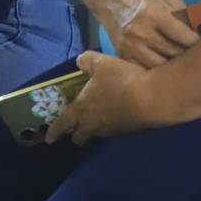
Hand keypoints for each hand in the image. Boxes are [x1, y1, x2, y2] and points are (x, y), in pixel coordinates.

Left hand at [45, 51, 159, 145]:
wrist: (150, 98)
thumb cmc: (121, 80)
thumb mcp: (102, 63)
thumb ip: (87, 61)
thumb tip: (79, 61)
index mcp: (80, 109)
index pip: (62, 125)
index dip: (54, 131)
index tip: (49, 139)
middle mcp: (92, 124)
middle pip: (78, 137)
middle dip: (75, 134)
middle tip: (75, 130)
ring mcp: (109, 130)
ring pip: (95, 136)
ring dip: (93, 131)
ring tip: (97, 122)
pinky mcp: (125, 131)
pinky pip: (111, 132)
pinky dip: (110, 126)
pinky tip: (116, 115)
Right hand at [103, 0, 198, 68]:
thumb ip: (186, 13)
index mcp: (155, 14)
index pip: (184, 37)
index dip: (197, 42)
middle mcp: (141, 31)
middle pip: (173, 52)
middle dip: (187, 54)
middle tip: (196, 54)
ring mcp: (130, 45)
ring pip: (159, 65)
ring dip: (172, 65)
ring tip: (181, 61)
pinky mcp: (122, 54)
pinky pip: (143, 69)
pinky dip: (155, 70)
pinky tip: (163, 65)